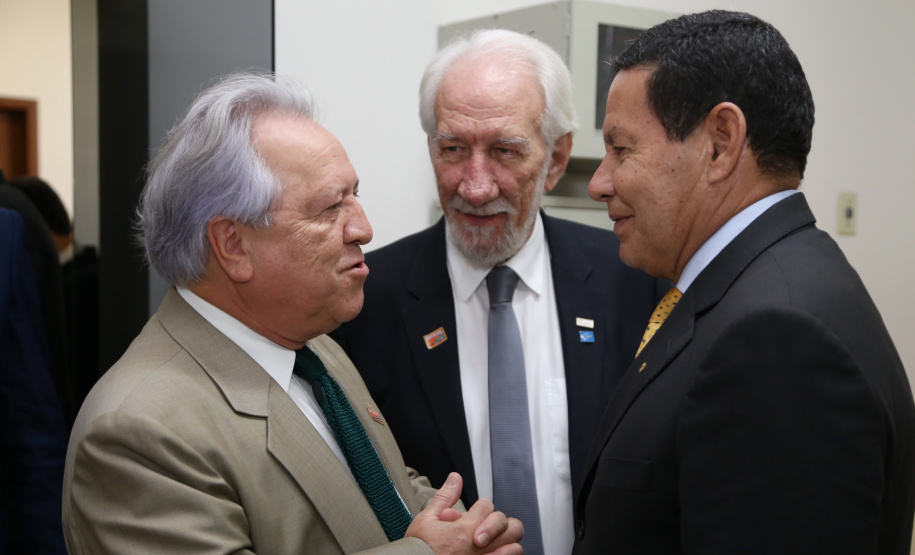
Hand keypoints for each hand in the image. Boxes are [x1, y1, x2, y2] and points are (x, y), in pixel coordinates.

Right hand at [405, 473, 522, 553]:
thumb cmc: (418, 549)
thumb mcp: (426, 519)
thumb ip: (444, 497)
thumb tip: (456, 478)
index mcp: (466, 528)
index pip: (487, 506)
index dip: (480, 507)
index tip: (472, 515)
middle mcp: (480, 545)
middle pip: (510, 525)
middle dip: (502, 523)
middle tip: (492, 527)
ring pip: (514, 548)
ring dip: (508, 543)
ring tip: (497, 543)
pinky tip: (494, 554)